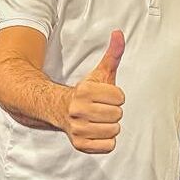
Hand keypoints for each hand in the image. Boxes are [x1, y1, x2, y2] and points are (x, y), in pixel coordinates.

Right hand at [65, 30, 125, 152]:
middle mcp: (78, 110)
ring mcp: (78, 129)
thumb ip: (113, 54)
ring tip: (98, 120)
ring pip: (114, 131)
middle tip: (101, 108)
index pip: (120, 97)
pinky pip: (109, 146)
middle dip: (113, 111)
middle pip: (118, 115)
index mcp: (85, 91)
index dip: (116, 96)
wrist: (59, 109)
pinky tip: (96, 131)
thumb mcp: (100, 72)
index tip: (105, 96)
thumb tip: (119, 33)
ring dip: (110, 126)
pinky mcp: (79, 144)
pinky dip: (106, 141)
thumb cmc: (86, 92)